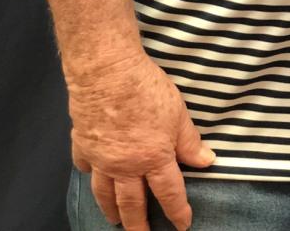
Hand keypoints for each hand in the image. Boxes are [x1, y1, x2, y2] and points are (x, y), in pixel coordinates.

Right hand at [68, 52, 214, 229]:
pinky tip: (94, 177)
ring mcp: (101, 158)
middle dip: (138, 224)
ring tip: (116, 220)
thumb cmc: (147, 90)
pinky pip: (87, 168)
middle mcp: (125, 166)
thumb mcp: (179, 115)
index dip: (177, 211)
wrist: (107, 74)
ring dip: (111, 209)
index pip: (169, 192)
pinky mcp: (83, 145)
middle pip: (132, 203)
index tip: (182, 225)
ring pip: (105, 193)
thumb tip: (206, 161)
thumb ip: (190, 142)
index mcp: (153, 159)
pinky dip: (91, 176)